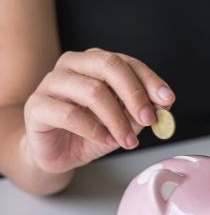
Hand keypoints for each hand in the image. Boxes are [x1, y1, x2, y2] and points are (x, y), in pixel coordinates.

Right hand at [23, 48, 174, 172]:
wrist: (58, 152)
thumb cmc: (92, 131)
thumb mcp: (124, 121)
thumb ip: (141, 110)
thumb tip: (164, 103)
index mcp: (96, 62)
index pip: (127, 62)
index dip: (150, 80)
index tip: (167, 100)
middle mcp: (74, 64)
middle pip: (108, 65)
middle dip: (134, 94)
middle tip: (149, 119)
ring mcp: (52, 82)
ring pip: (92, 91)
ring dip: (116, 119)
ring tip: (127, 141)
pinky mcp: (36, 105)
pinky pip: (69, 114)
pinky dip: (93, 130)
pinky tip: (104, 140)